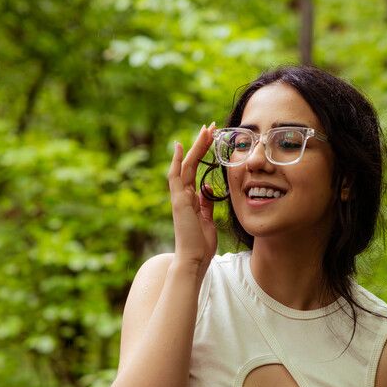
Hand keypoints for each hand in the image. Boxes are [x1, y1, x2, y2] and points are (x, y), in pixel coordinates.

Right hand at [167, 122, 217, 273]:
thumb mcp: (208, 219)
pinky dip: (177, 162)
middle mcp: (182, 194)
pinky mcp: (179, 201)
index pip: (195, 170)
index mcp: (190, 198)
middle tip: (210, 127)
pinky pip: (176, 178)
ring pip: (186, 165)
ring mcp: (179, 197)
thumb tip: (209, 189)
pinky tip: (180, 146)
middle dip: (200, 144)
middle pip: (190, 163)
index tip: (210, 138)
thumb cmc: (201, 244)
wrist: (194, 259)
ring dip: (196, 147)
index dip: (202, 153)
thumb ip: (207, 203)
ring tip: (206, 130)